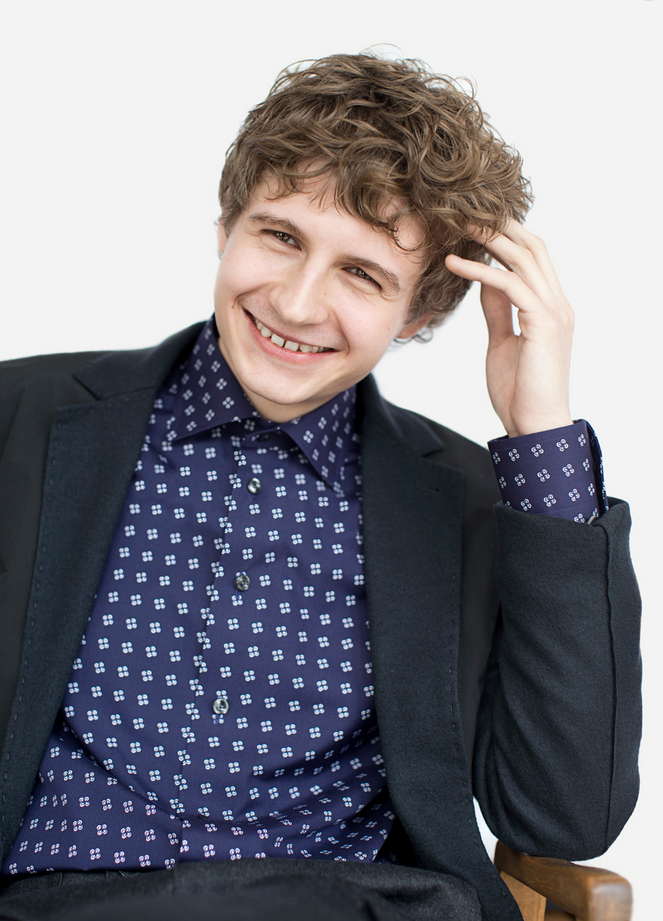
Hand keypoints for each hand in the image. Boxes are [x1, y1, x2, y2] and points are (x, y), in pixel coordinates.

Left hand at [445, 218, 574, 437]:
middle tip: (463, 211)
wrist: (534, 426)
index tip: (472, 223)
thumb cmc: (519, 391)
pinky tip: (454, 263)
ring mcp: (554, 312)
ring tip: (457, 225)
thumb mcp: (502, 341)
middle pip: (532, 247)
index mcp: (550, 307)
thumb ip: (497, 311)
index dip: (505, 236)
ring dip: (489, 238)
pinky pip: (510, 285)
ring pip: (524, 258)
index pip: (532, 256)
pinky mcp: (543, 324)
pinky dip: (480, 271)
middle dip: (499, 225)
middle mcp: (557, 303)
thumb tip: (485, 283)